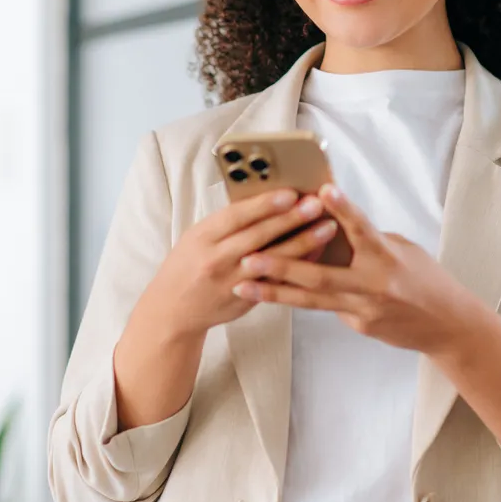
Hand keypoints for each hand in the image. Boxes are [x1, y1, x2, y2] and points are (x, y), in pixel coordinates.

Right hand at [141, 188, 337, 339]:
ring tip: (327, 227)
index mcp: (203, 237)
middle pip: (259, 236)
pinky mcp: (246, 300)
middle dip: (291, 219)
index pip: (237, 216)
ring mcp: (233, 282)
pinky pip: (277, 282)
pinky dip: (298, 266)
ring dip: (303, 243)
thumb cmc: (188, 264)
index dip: (265, 204)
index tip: (290, 192)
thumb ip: (227, 223)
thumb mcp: (197, 236)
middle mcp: (217, 259)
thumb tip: (264, 199)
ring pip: (273, 261)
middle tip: (316, 204)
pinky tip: (318, 254)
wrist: (173, 309)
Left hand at [231, 184, 481, 355]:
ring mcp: (364, 309)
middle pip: (320, 276)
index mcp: (387, 257)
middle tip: (249, 256)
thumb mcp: (402, 248)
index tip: (320, 191)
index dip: (341, 209)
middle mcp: (373, 285)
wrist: (447, 325)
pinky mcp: (360, 325)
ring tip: (244, 285)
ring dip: (275, 292)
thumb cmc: (425, 278)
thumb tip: (333, 221)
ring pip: (312, 301)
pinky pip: (326, 308)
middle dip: (281, 265)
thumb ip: (367, 238)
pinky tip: (270, 294)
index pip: (361, 229)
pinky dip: (300, 299)